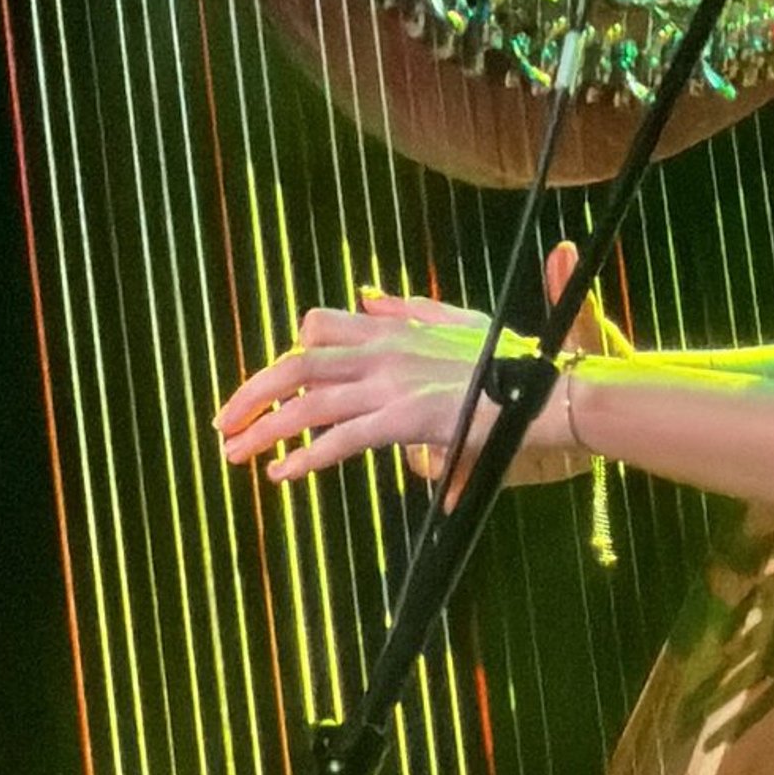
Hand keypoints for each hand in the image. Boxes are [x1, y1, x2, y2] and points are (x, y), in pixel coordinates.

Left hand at [215, 244, 625, 488]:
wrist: (551, 388)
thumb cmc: (513, 361)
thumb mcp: (459, 323)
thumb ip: (412, 310)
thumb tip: (372, 298)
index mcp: (395, 327)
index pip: (319, 328)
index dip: (287, 356)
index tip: (269, 386)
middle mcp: (385, 349)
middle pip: (295, 364)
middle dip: (251, 394)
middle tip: (223, 424)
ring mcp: (393, 384)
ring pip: (307, 403)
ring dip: (263, 430)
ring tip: (235, 456)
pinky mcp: (406, 420)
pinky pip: (340, 439)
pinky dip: (304, 458)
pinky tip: (281, 476)